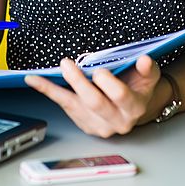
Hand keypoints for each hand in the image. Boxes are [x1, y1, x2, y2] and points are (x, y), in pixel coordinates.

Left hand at [24, 55, 161, 137]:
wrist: (135, 107)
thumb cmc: (139, 87)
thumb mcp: (150, 76)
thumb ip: (148, 69)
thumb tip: (145, 60)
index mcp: (134, 107)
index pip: (121, 97)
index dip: (109, 85)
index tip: (99, 71)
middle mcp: (116, 121)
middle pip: (95, 102)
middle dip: (79, 83)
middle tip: (68, 65)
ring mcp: (98, 125)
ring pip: (74, 106)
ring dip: (55, 88)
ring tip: (40, 75)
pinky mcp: (84, 124)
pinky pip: (64, 106)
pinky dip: (48, 91)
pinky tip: (34, 81)